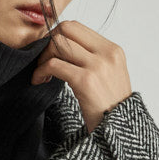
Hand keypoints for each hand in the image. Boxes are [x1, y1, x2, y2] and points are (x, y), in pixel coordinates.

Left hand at [30, 19, 132, 133]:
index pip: (77, 27)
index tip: (50, 52)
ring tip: (42, 73)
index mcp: (113, 50)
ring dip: (43, 58)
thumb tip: (64, 47)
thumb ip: (92, 58)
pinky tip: (39, 80)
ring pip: (58, 44)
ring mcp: (97, 66)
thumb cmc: (110, 110)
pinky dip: (41, 71)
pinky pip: (54, 65)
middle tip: (43, 61)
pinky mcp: (86, 81)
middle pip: (66, 29)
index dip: (57, 36)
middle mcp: (107, 54)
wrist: (119, 133)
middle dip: (48, 43)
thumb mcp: (109, 76)